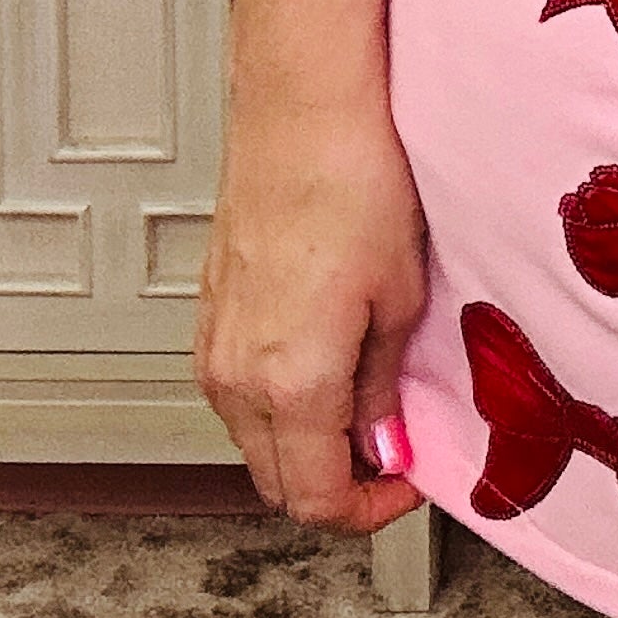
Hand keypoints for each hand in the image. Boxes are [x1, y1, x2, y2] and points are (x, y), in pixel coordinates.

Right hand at [195, 88, 429, 531]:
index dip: (370, 511)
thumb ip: (384, 387)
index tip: (408, 484)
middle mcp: (236, 377)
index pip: (317, 500)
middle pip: (277, 482)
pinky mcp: (208, 312)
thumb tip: (384, 439)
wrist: (302, 106)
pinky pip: (237, 392)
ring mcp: (213, 344)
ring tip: (366, 405)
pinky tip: (325, 366)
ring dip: (304, 445)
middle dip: (336, 485)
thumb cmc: (354, 181)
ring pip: (253, 440)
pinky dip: (279, 404)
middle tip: (393, 453)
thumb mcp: (401, 298)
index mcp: (290, 385)